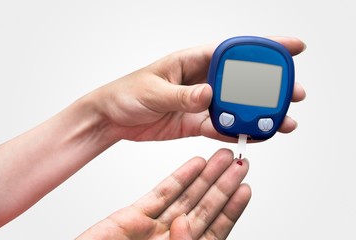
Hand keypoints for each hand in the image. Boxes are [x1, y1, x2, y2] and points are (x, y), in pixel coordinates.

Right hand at [76, 149, 250, 238]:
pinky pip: (161, 193)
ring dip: (205, 176)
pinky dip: (178, 177)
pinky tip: (194, 164)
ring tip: (221, 158)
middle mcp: (172, 239)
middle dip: (222, 185)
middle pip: (204, 207)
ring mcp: (153, 226)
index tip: (245, 189)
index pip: (216, 229)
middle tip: (239, 164)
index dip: (231, 209)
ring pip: (186, 195)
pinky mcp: (133, 216)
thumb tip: (186, 223)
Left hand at [90, 36, 305, 141]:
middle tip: (294, 94)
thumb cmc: (126, 94)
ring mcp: (200, 103)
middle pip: (243, 80)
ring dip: (259, 113)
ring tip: (282, 121)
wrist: (113, 118)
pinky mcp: (195, 122)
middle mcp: (201, 80)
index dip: (264, 48)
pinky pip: (221, 127)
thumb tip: (209, 94)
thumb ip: (181, 94)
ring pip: (236, 106)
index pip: (233, 50)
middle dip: (271, 86)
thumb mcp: (152, 90)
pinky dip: (238, 131)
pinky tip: (255, 136)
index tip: (291, 48)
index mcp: (192, 61)